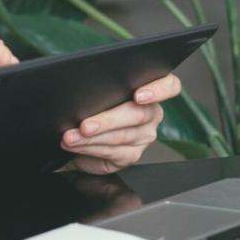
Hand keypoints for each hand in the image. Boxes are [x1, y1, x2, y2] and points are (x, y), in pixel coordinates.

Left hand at [61, 73, 179, 174]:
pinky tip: (76, 147)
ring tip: (71, 137)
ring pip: (121, 137)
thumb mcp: (101, 88)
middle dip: (107, 121)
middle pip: (137, 115)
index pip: (169, 86)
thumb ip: (103, 84)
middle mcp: (152, 114)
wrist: (84, 128)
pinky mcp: (131, 155)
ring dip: (91, 139)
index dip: (158, 90)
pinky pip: (112, 154)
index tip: (139, 96)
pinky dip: (90, 150)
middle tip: (85, 125)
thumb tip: (82, 86)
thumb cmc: (96, 101)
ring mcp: (144, 136)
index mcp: (152, 90)